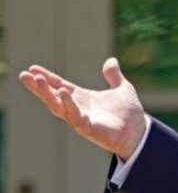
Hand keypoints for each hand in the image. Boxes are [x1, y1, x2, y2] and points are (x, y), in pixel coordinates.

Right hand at [18, 57, 145, 159]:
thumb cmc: (128, 112)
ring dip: (47, 94)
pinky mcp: (88, 128)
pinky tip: (62, 92)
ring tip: (37, 80)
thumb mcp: (122, 88)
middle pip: (53, 96)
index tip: (32, 68)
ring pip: (58, 106)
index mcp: (83, 97)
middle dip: (38, 86)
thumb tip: (111, 60)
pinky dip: (68, 104)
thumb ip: (114, 76)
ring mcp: (81, 118)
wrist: (139, 131)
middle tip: (24, 75)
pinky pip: (74, 116)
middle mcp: (78, 107)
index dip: (48, 77)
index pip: (60, 85)